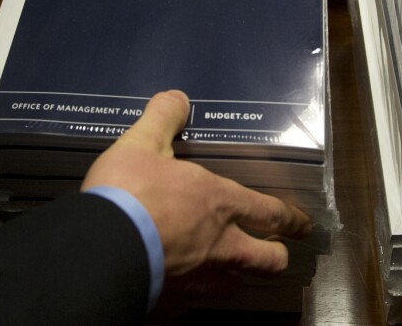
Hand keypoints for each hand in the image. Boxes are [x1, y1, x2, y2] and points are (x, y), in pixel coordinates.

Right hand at [81, 90, 312, 280]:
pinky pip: (195, 303)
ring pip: (235, 284)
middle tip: (278, 252)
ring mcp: (200, 279)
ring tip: (232, 271)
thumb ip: (163, 118)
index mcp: (218, 202)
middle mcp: (220, 245)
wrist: (99, 249)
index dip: (291, 218)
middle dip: (278, 255)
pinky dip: (193, 294)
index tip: (302, 224)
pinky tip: (181, 288)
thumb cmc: (126, 194)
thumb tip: (178, 98)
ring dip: (237, 276)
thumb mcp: (142, 143)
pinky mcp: (174, 303)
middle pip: (269, 261)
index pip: (270, 212)